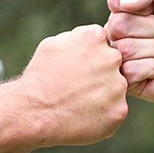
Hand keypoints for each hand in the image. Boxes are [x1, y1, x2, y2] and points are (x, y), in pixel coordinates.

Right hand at [16, 25, 130, 146]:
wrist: (33, 111)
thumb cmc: (40, 77)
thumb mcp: (54, 44)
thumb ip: (78, 38)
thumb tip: (92, 38)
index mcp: (96, 37)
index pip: (103, 44)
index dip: (90, 58)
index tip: (77, 69)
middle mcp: (112, 58)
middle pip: (113, 65)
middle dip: (100, 75)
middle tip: (79, 87)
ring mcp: (118, 85)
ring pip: (116, 89)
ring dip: (103, 95)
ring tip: (79, 102)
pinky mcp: (119, 110)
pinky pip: (116, 111)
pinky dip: (103, 115)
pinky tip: (85, 115)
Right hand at [103, 6, 153, 93]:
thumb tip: (124, 4)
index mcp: (122, 8)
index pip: (115, 0)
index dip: (140, 5)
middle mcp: (115, 32)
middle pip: (117, 25)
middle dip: (149, 28)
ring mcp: (118, 57)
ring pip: (124, 49)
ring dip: (152, 49)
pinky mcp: (125, 80)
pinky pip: (129, 71)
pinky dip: (150, 68)